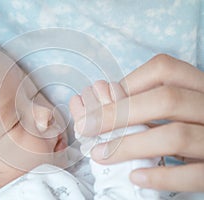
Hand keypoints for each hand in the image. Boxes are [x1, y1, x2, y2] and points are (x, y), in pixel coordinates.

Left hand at [69, 54, 203, 191]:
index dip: (129, 82)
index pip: (164, 70)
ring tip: (100, 154)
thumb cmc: (192, 126)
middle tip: (87, 127)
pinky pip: (193, 174)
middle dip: (118, 113)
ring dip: (130, 146)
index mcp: (198, 87)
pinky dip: (161, 177)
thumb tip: (102, 97)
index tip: (102, 99)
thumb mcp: (176, 108)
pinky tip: (135, 176)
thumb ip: (147, 101)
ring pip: (176, 136)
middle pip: (166, 100)